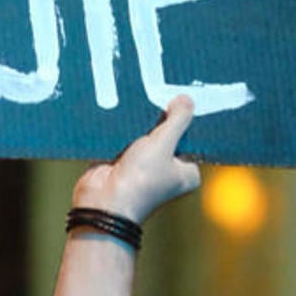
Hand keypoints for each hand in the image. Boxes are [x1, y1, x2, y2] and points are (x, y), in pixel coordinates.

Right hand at [72, 96, 199, 225]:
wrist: (103, 201)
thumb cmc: (139, 181)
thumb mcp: (164, 144)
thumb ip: (178, 120)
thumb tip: (187, 100)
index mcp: (186, 172)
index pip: (193, 138)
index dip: (189, 118)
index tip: (184, 96)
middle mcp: (168, 170)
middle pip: (170, 132)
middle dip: (163, 117)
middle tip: (160, 94)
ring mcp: (145, 165)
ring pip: (147, 133)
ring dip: (143, 121)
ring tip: (141, 101)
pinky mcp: (124, 159)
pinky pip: (128, 136)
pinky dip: (126, 127)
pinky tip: (125, 110)